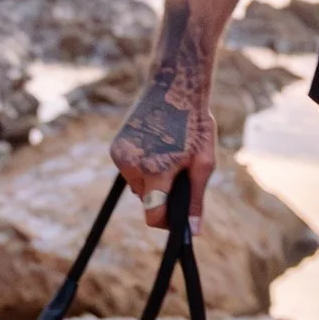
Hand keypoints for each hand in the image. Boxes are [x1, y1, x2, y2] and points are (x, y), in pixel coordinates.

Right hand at [111, 74, 217, 225]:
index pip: (153, 215)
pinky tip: (155, 146)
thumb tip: (193, 231)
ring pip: (138, 186)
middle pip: (147, 200)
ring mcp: (120, 156)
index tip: (177, 216)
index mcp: (155, 171)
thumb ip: (196, 200)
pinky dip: (142, 166)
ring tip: (168, 153)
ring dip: (152, 179)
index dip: (167, 221)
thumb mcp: (203, 163)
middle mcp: (131, 165)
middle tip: (179, 168)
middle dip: (163, 193)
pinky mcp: (115, 148)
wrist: (173, 88)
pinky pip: (130, 171)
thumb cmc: (194, 125)